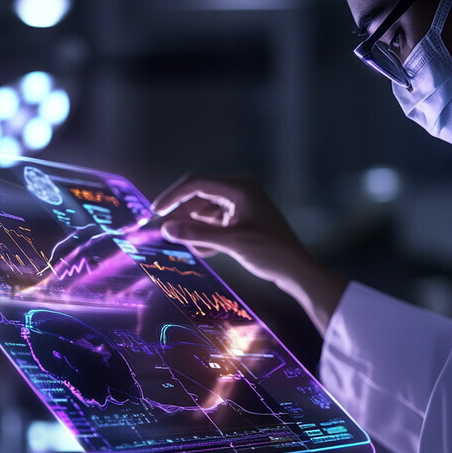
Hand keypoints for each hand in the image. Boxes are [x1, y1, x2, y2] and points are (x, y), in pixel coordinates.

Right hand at [152, 174, 310, 284]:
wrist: (296, 269)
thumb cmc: (270, 253)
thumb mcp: (231, 243)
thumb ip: (197, 235)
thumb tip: (166, 229)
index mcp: (240, 188)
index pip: (196, 183)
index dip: (173, 196)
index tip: (155, 212)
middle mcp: (239, 190)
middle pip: (198, 197)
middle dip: (183, 217)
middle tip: (166, 234)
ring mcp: (240, 204)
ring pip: (204, 212)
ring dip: (196, 230)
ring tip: (196, 249)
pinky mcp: (240, 218)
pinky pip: (214, 222)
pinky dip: (207, 235)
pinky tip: (207, 251)